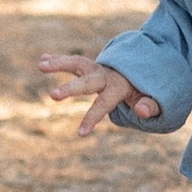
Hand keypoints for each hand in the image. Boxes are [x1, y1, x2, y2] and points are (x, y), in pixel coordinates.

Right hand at [37, 52, 162, 136]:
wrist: (139, 69)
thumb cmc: (143, 90)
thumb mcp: (151, 100)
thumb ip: (149, 106)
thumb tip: (140, 110)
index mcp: (119, 86)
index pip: (104, 103)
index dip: (93, 117)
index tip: (80, 133)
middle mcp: (105, 75)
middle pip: (87, 81)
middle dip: (71, 88)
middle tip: (52, 96)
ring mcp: (95, 68)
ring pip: (77, 63)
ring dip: (59, 63)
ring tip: (40, 64)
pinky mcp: (88, 66)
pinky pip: (73, 61)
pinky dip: (58, 59)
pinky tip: (42, 59)